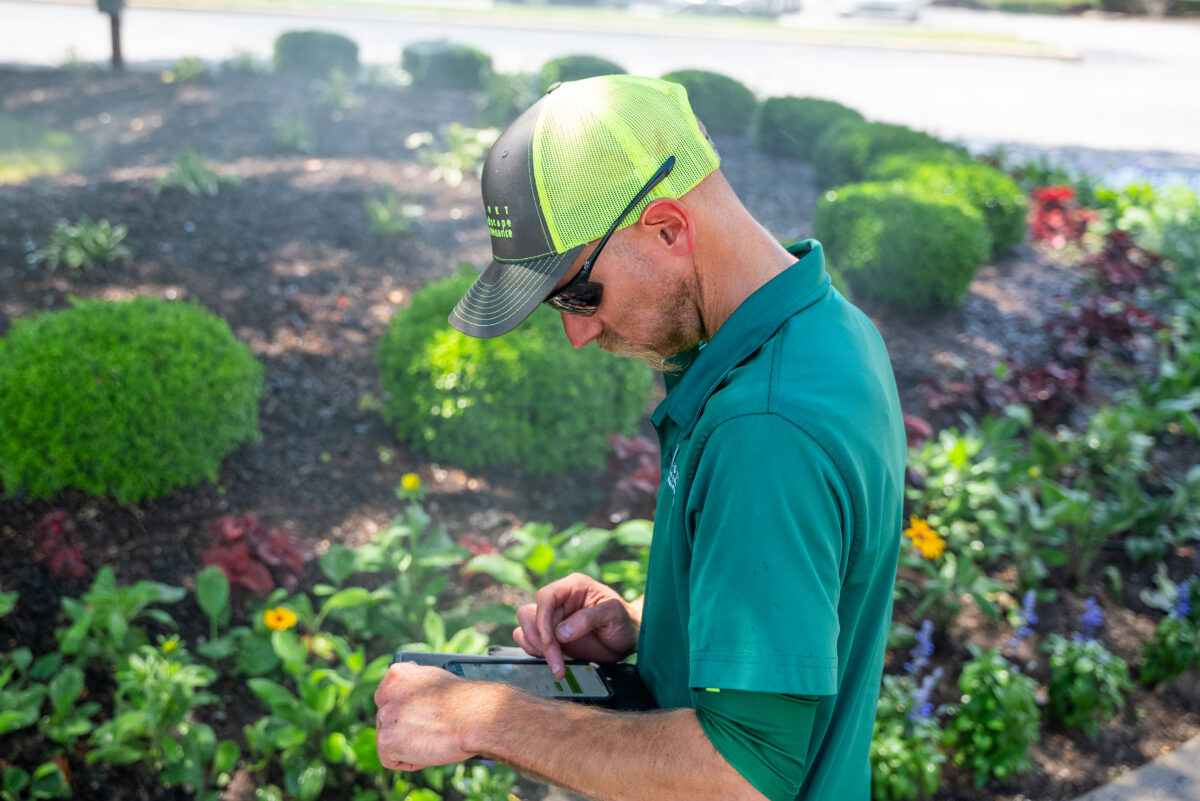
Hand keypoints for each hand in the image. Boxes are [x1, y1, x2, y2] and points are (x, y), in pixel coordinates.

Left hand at [374, 661, 483, 770]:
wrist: (474, 717)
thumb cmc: (464, 701)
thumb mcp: (435, 679)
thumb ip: (415, 686)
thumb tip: (411, 696)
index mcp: (397, 674)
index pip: (387, 698)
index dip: (404, 712)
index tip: (418, 718)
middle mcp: (386, 693)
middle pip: (385, 721)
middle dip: (403, 730)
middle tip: (429, 731)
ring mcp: (385, 716)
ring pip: (387, 741)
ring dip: (407, 746)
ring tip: (431, 739)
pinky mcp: (387, 740)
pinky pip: (390, 760)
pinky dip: (408, 761)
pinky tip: (427, 750)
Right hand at [514, 573, 639, 677]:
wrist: (628, 639)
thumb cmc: (624, 622)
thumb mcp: (614, 615)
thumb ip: (589, 619)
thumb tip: (561, 633)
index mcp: (573, 587)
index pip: (546, 596)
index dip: (543, 618)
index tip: (550, 640)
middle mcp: (560, 600)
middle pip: (532, 615)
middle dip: (541, 640)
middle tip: (557, 662)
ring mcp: (553, 618)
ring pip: (525, 627)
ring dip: (535, 647)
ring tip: (557, 664)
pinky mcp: (550, 636)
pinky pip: (528, 640)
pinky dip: (534, 652)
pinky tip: (552, 662)